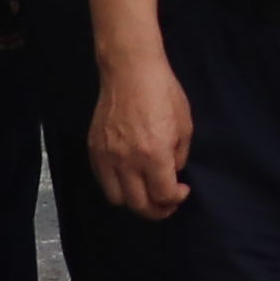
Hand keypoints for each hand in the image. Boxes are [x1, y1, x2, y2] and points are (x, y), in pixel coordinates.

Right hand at [90, 53, 193, 219]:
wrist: (130, 70)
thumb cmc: (163, 93)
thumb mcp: (184, 126)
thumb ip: (179, 156)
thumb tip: (172, 174)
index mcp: (154, 155)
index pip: (163, 196)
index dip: (176, 199)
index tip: (182, 190)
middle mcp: (128, 161)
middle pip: (139, 205)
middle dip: (157, 210)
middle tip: (166, 202)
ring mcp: (107, 156)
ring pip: (117, 199)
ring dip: (134, 201)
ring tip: (145, 191)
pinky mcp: (94, 149)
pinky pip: (102, 181)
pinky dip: (116, 186)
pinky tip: (128, 177)